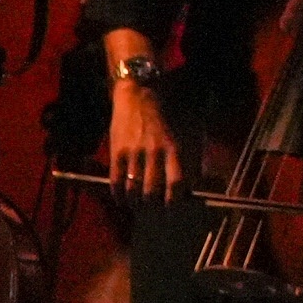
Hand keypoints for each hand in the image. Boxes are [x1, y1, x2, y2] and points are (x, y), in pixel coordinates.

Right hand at [102, 68, 183, 199]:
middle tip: (151, 209)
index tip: (170, 209)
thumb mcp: (180, 134)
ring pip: (133, 190)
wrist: (138, 93)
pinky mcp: (117, 151)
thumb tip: (186, 186)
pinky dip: (118, 195)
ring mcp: (134, 152)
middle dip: (152, 206)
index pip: (175, 184)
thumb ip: (183, 159)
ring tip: (136, 205)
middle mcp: (154, 152)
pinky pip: (116, 181)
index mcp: (173, 148)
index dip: (173, 201)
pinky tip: (121, 199)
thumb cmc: (163, 115)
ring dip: (134, 203)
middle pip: (152, 192)